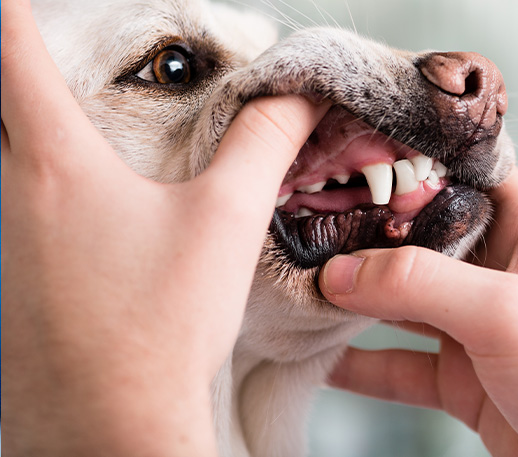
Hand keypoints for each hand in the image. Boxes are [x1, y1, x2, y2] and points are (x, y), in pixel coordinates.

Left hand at [1, 2, 327, 454]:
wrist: (116, 422)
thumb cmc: (163, 324)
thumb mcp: (226, 221)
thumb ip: (263, 143)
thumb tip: (298, 96)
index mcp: (57, 164)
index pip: (11, 52)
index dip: (17, 11)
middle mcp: (10, 193)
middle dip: (18, 63)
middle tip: (44, 45)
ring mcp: (0, 239)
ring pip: (3, 156)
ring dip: (27, 126)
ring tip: (82, 129)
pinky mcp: (7, 278)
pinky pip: (10, 205)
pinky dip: (36, 182)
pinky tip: (88, 213)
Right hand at [320, 170, 517, 456]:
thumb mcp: (506, 313)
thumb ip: (420, 283)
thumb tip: (340, 272)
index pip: (460, 173)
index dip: (408, 161)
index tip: (348, 154)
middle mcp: (499, 270)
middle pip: (418, 238)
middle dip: (363, 235)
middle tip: (303, 226)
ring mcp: (477, 326)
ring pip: (401, 302)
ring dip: (354, 300)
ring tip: (298, 290)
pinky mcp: (464, 377)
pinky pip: (400, 363)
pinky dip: (361, 364)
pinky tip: (321, 360)